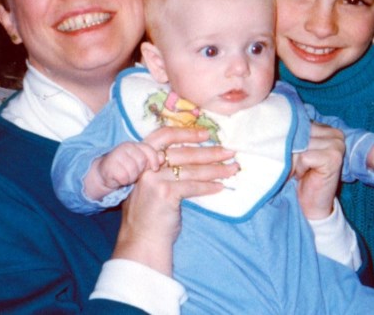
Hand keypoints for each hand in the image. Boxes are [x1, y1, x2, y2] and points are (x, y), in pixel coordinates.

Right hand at [85, 142, 163, 199]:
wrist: (105, 174)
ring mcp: (116, 155)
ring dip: (132, 177)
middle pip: (142, 160)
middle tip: (135, 173)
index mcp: (135, 145)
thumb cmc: (126, 169)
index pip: (148, 149)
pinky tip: (121, 180)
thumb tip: (162, 157)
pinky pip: (124, 176)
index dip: (154, 159)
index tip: (155, 168)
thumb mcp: (141, 164)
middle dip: (141, 170)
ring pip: (133, 169)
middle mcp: (125, 147)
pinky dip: (124, 181)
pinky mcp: (110, 166)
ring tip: (128, 176)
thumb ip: (152, 160)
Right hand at [112, 127, 237, 275]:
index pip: (163, 136)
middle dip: (210, 152)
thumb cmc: (149, 216)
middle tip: (230, 151)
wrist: (140, 242)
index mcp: (142, 160)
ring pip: (191, 170)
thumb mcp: (150, 186)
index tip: (206, 134)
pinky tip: (220, 186)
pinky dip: (208, 186)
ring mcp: (154, 179)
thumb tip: (196, 158)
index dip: (186, 132)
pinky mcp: (164, 194)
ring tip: (232, 168)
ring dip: (216, 169)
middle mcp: (146, 167)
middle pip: (183, 152)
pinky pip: (193, 186)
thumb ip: (164, 170)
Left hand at [293, 123, 344, 219]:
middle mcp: (335, 133)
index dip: (287, 138)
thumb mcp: (293, 150)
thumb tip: (277, 125)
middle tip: (292, 165)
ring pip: (301, 144)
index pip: (299, 122)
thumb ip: (291, 135)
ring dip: (293, 160)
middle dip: (289, 149)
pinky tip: (303, 176)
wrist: (308, 205)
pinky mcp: (334, 158)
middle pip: (299, 132)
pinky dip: (299, 168)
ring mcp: (337, 144)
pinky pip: (305, 157)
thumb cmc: (297, 175)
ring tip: (297, 171)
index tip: (288, 153)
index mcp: (325, 127)